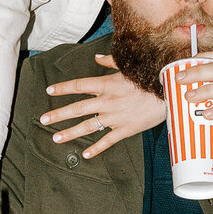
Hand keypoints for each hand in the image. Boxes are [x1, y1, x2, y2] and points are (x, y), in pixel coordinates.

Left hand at [40, 54, 165, 156]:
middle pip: (77, 108)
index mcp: (107, 84)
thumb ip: (110, 63)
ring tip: (56, 138)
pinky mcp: (126, 129)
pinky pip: (108, 141)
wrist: (170, 94)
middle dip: (58, 114)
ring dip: (71, 133)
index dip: (62, 88)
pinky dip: (96, 149)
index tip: (49, 91)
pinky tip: (85, 155)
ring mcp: (115, 117)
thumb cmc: (150, 77)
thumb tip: (97, 58)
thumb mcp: (129, 67)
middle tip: (43, 120)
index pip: (79, 86)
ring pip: (88, 126)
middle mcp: (107, 101)